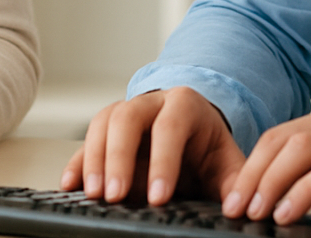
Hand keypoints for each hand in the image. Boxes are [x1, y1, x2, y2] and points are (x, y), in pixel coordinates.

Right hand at [61, 88, 244, 204]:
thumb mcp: (227, 163)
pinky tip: (70, 185)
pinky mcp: (105, 131)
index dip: (163, 161)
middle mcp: (151, 102)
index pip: (171, 126)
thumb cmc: (207, 148)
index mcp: (185, 105)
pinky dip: (76, 162)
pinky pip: (85, 141)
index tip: (159, 197)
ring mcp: (124, 112)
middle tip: (116, 196)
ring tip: (95, 195)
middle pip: (128, 118)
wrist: (192, 130)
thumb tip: (240, 209)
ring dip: (95, 159)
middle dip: (120, 157)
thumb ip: (235, 183)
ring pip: (102, 123)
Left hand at [220, 108, 310, 228]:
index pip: (278, 137)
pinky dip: (303, 191)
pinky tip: (289, 213)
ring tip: (255, 211)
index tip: (233, 197)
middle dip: (250, 175)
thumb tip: (286, 196)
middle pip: (281, 141)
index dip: (250, 166)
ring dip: (270, 182)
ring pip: (299, 150)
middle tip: (233, 207)